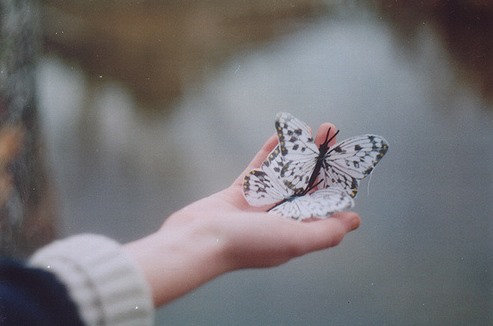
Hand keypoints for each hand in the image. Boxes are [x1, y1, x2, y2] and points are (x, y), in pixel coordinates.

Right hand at [124, 122, 360, 305]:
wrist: (196, 242)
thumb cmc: (247, 243)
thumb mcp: (294, 239)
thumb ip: (326, 232)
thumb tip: (353, 220)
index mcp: (295, 230)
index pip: (323, 202)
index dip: (336, 180)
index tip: (347, 158)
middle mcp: (279, 218)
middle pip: (307, 183)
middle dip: (321, 158)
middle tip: (331, 130)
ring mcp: (258, 206)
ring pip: (284, 173)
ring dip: (299, 151)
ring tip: (312, 127)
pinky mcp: (238, 194)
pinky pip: (258, 169)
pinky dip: (269, 153)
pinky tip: (280, 135)